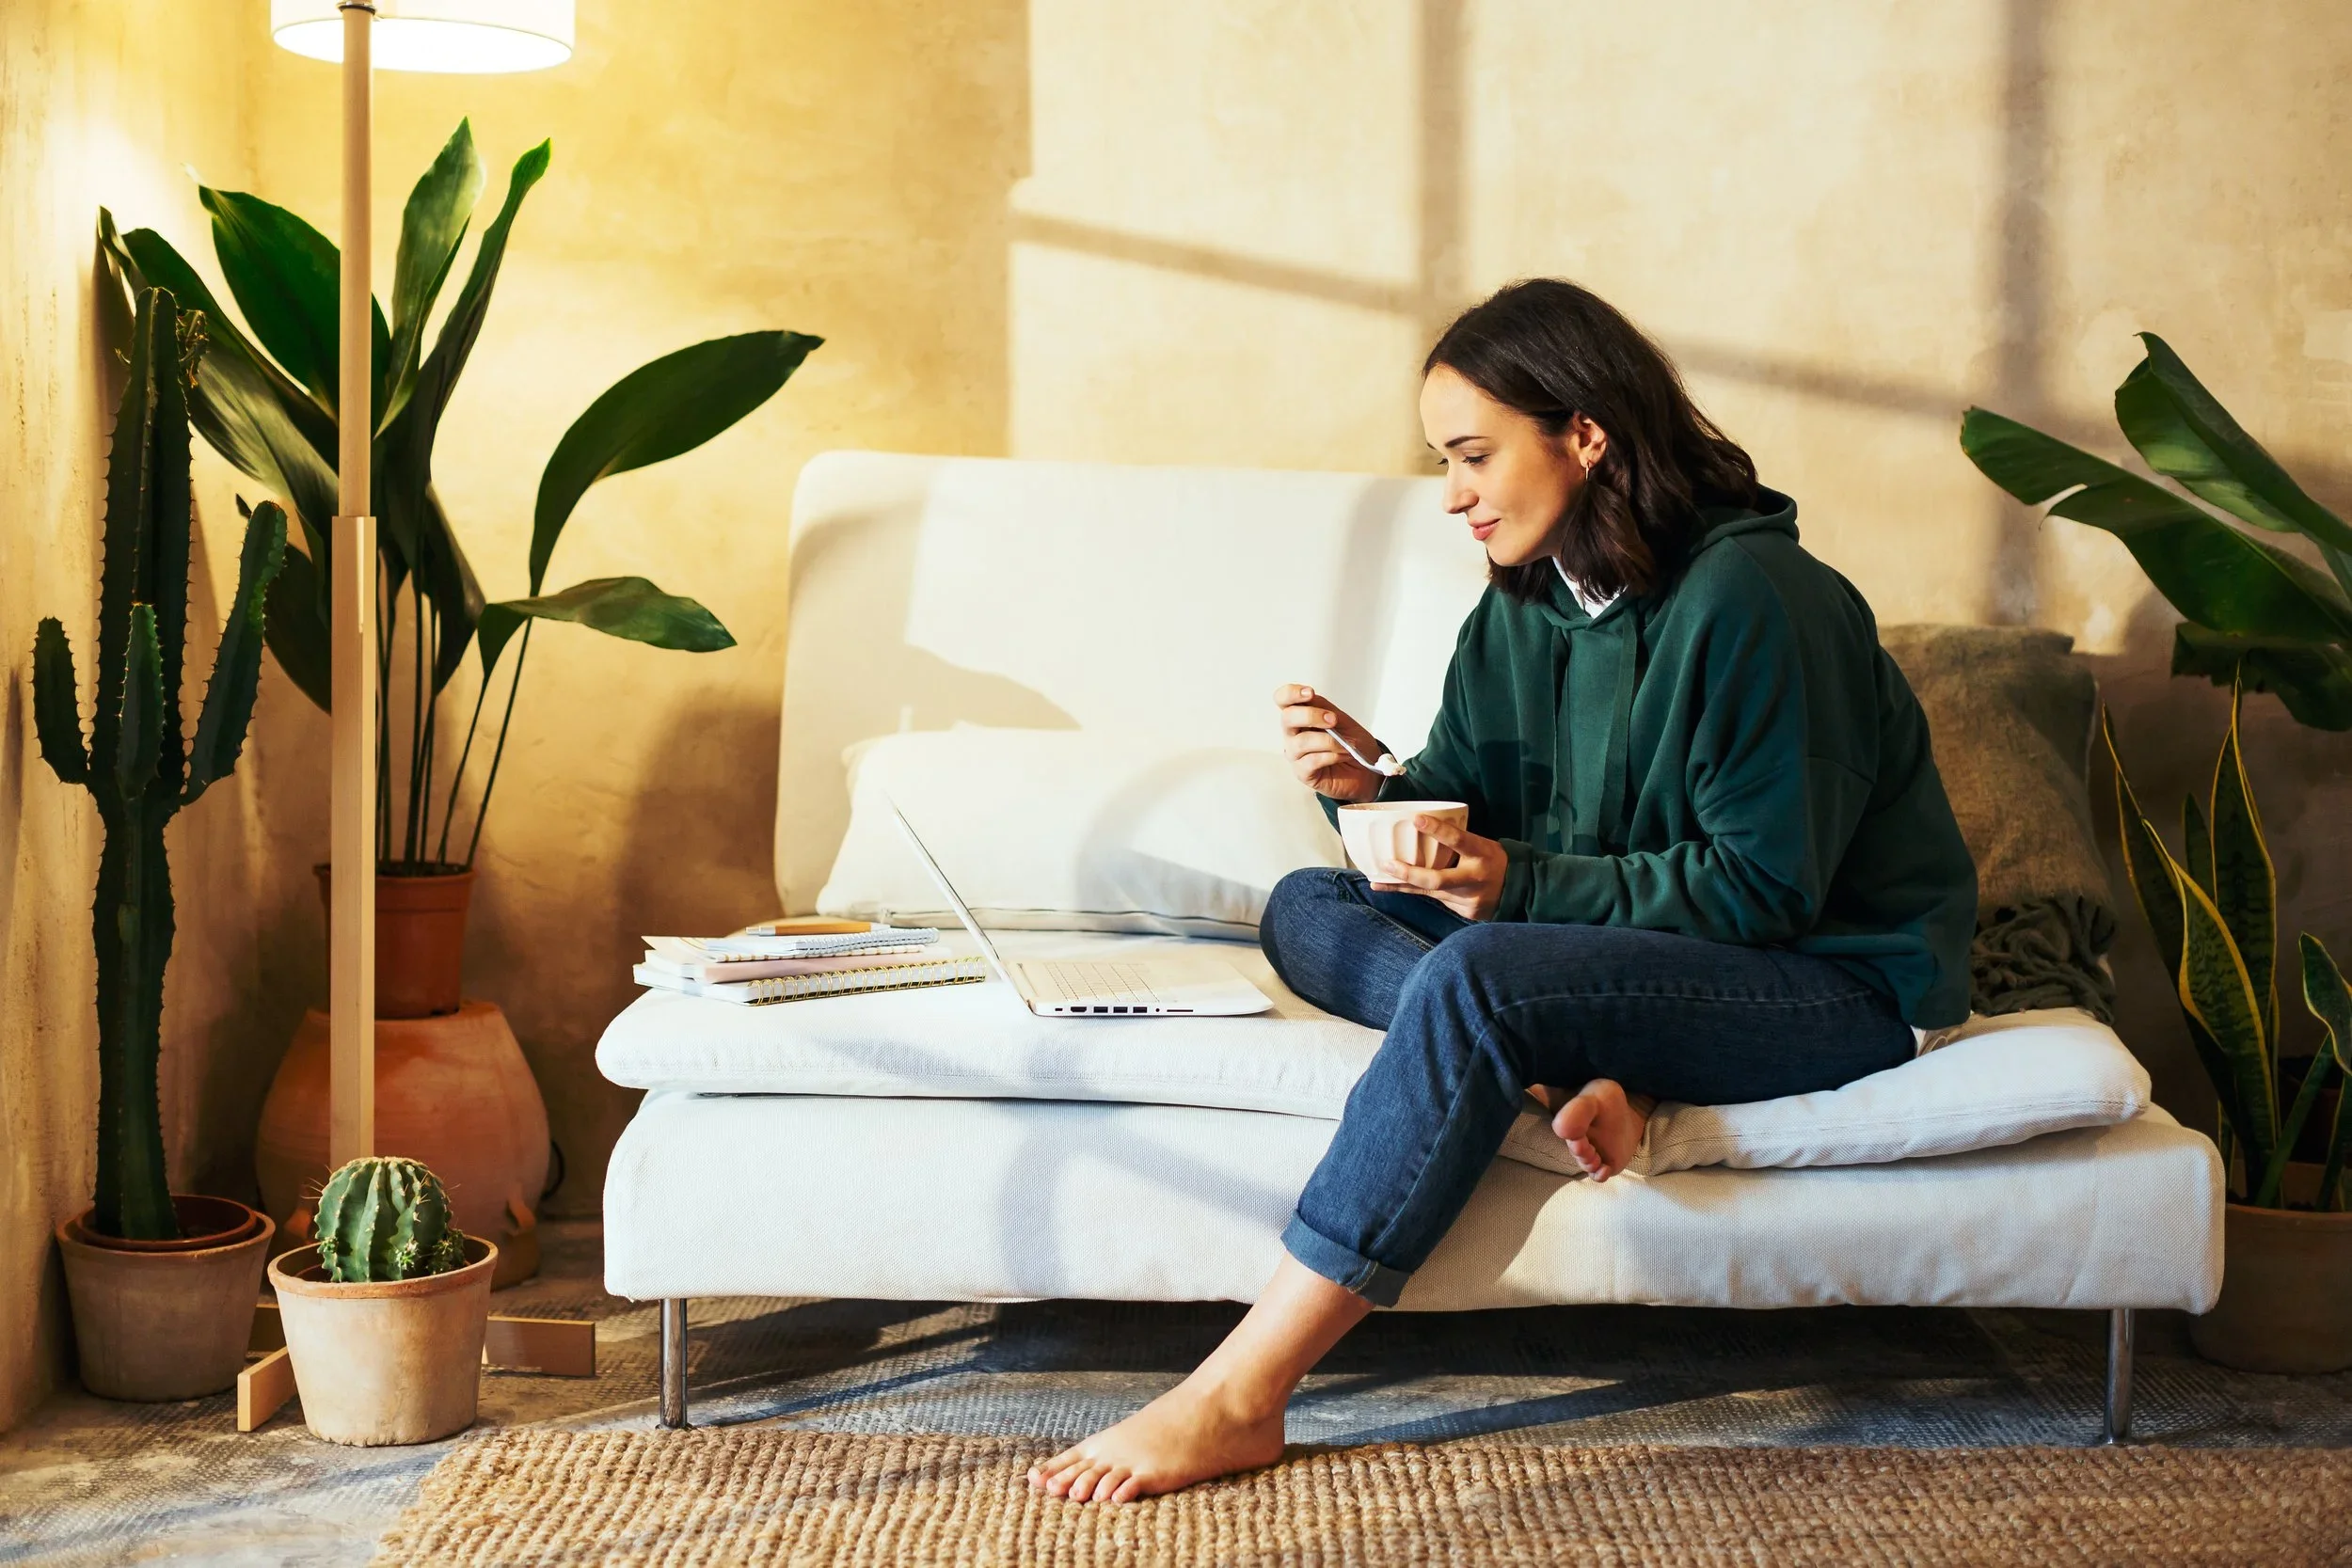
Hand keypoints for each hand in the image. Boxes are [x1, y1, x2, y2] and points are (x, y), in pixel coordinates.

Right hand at [1274, 683, 1383, 802]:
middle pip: (1287, 718)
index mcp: (1300, 717)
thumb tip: (1311, 698)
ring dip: (1327, 741)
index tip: (1309, 693)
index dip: (1291, 693)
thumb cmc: (1351, 743)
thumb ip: (1325, 709)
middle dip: (1311, 716)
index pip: (1283, 700)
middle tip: (1333, 720)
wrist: (1365, 769)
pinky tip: (1341, 756)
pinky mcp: (1302, 773)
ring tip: (1345, 745)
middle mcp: (1293, 734)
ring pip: (1301, 742)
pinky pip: (1311, 761)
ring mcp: (1296, 755)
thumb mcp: (1342, 720)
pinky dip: (1330, 756)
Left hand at [1368, 815, 1508, 921]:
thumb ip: (1455, 843)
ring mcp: (1469, 899)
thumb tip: (1419, 830)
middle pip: (1437, 879)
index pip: (1457, 840)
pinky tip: (1406, 887)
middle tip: (1385, 865)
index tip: (1416, 819)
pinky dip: (1423, 892)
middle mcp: (1474, 877)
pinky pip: (1438, 900)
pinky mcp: (1465, 912)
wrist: (1520, 889)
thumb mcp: (1481, 844)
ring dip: (1402, 886)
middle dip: (1408, 873)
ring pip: (1430, 892)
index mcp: (1481, 853)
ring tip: (1377, 882)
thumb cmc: (1493, 859)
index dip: (1437, 830)